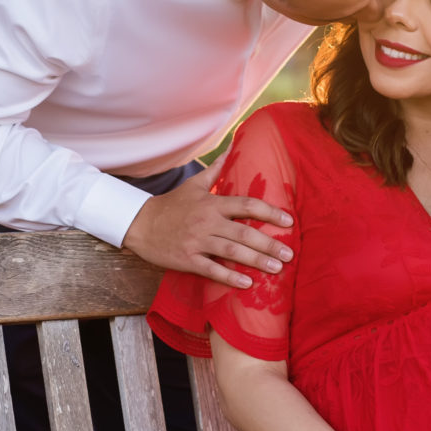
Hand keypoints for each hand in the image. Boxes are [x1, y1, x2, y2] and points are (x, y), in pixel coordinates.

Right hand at [122, 153, 294, 287]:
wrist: (140, 224)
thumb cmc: (171, 205)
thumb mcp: (193, 184)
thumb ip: (216, 169)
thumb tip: (232, 147)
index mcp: (212, 203)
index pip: (247, 205)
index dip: (270, 212)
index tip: (289, 221)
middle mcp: (207, 221)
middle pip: (244, 232)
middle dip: (269, 243)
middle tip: (290, 253)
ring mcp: (197, 241)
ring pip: (232, 252)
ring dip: (256, 261)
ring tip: (278, 268)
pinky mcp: (187, 259)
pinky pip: (211, 270)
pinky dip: (229, 277)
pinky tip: (247, 284)